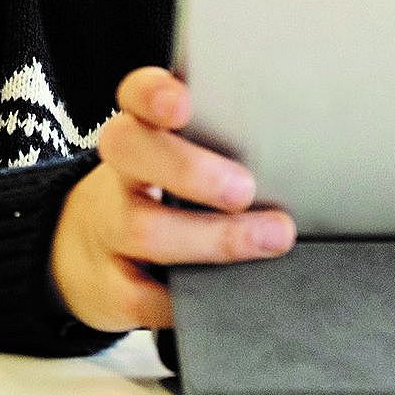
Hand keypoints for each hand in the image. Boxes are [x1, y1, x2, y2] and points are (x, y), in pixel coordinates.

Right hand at [48, 66, 294, 331]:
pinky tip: (227, 296)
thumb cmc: (160, 203)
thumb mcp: (179, 167)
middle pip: (129, 150)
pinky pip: (144, 295)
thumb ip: (225, 153)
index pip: (134, 96)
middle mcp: (119, 175)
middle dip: (188, 169)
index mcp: (141, 134)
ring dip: (213, 236)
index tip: (182, 104)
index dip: (153, 95)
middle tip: (245, 189)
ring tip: (271, 238)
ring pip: (143, 227)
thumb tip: (308, 161)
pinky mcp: (110, 286)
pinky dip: (188, 299)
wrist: (86, 259)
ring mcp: (108, 230)